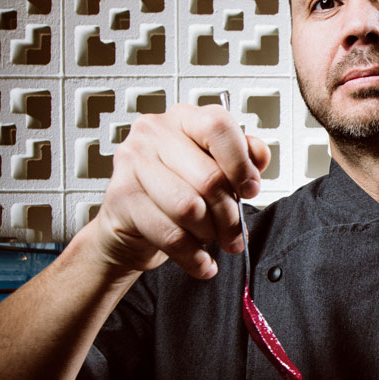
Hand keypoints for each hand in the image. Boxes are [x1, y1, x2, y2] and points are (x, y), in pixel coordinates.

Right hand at [87, 104, 270, 278]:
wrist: (129, 224)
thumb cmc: (174, 191)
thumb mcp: (212, 169)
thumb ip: (241, 157)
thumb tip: (258, 157)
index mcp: (183, 118)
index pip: (218, 127)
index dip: (241, 164)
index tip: (249, 189)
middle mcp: (154, 134)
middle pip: (209, 178)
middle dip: (230, 216)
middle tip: (235, 234)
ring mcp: (133, 163)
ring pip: (189, 208)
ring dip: (208, 234)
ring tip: (209, 239)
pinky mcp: (121, 197)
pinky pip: (170, 234)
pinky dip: (192, 256)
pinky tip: (200, 261)